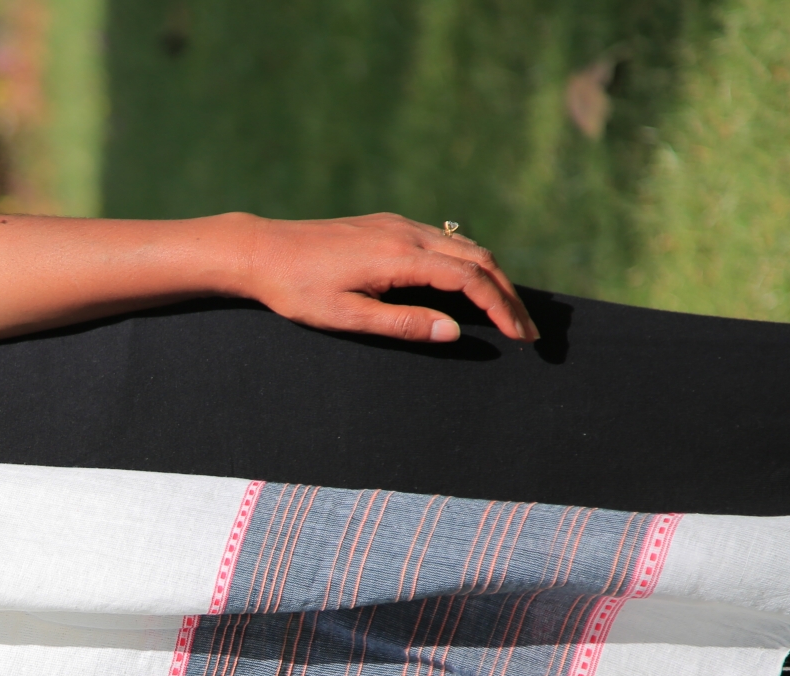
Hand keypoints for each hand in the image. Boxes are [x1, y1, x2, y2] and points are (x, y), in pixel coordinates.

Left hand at [242, 212, 538, 344]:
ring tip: (507, 312)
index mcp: (400, 256)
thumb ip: (403, 323)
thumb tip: (453, 331)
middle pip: (478, 258)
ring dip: (491, 278)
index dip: (501, 308)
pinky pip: (443, 241)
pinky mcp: (388, 225)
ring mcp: (399, 224)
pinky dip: (468, 263)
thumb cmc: (298, 290)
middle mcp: (407, 232)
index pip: (469, 279)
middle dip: (507, 294)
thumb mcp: (347, 317)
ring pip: (463, 246)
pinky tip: (471, 286)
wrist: (263, 250)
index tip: (520, 336)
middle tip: (527, 331)